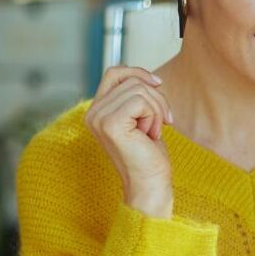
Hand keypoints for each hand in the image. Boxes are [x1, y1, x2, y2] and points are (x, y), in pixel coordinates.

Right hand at [85, 66, 174, 218]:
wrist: (150, 183)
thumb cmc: (149, 153)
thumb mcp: (143, 118)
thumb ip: (138, 97)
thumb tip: (150, 78)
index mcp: (97, 110)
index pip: (115, 72)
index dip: (138, 72)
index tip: (158, 84)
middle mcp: (93, 112)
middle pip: (132, 80)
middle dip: (156, 99)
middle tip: (161, 123)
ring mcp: (99, 117)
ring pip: (139, 89)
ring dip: (157, 109)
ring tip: (154, 131)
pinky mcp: (110, 123)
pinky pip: (141, 101)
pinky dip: (154, 115)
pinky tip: (152, 135)